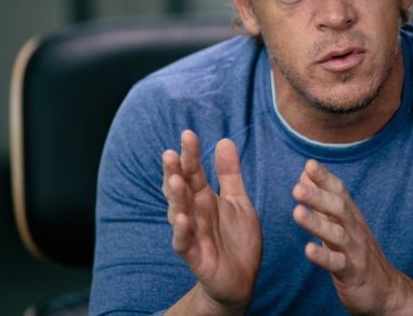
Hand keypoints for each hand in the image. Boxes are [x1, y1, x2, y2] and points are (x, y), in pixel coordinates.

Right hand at [162, 130, 261, 313]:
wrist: (241, 278)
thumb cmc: (236, 238)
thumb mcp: (238, 201)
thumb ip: (230, 174)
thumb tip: (224, 140)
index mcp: (203, 197)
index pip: (193, 171)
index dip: (190, 154)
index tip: (188, 134)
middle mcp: (193, 212)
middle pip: (180, 189)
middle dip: (174, 172)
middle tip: (170, 154)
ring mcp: (192, 233)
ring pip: (178, 213)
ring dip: (176, 198)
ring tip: (175, 181)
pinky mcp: (195, 256)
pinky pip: (184, 243)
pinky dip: (182, 232)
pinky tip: (183, 219)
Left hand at [292, 160, 412, 315]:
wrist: (386, 290)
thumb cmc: (356, 252)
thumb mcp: (339, 223)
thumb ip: (322, 200)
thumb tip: (305, 174)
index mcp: (350, 216)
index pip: (339, 192)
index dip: (325, 178)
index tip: (309, 164)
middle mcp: (354, 229)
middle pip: (339, 209)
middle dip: (318, 197)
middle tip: (297, 188)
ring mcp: (355, 251)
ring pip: (337, 235)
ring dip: (317, 223)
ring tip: (297, 213)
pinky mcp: (353, 274)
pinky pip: (338, 264)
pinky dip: (323, 257)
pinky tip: (308, 250)